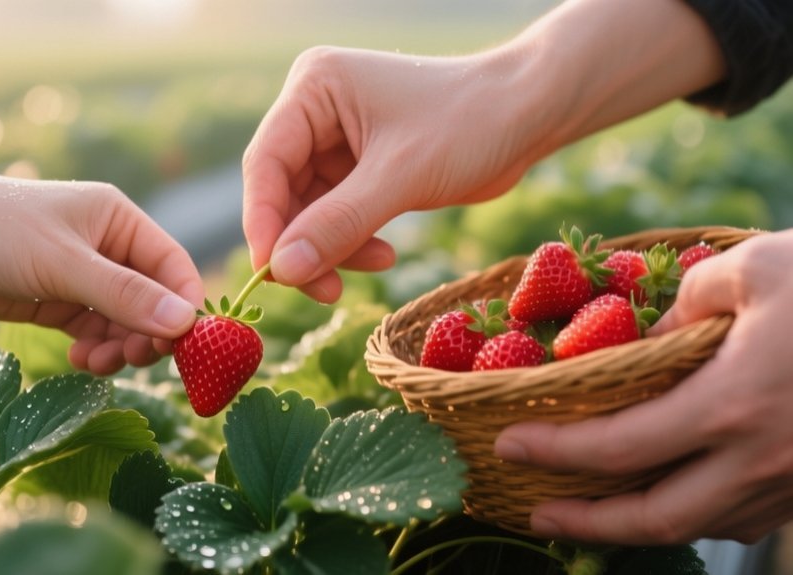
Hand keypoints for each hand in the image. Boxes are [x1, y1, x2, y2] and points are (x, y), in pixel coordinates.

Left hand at [0, 169, 203, 374]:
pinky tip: (80, 359)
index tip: (182, 347)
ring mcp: (82, 277)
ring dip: (119, 347)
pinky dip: (94, 350)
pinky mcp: (56, 301)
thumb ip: (124, 295)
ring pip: (124, 322)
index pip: (173, 268)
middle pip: (153, 301)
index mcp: (119, 221)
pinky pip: (93, 332)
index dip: (184, 308)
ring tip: (96, 362)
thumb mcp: (63, 263)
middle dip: (149, 333)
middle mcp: (107, 248)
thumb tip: (185, 323)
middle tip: (134, 359)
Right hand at [242, 45, 547, 301]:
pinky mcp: (358, 167)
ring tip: (375, 267)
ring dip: (333, 248)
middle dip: (303, 243)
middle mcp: (315, 110)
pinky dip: (354, 242)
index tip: (273, 274)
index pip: (266, 162)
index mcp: (314, 88)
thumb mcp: (400, 177)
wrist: (530, 114)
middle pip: (282, 192)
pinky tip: (386, 255)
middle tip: (322, 291)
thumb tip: (282, 272)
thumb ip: (338, 224)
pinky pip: (337, 216)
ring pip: (309, 212)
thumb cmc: (470, 125)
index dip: (264, 221)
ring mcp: (336, 140)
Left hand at [494, 229, 792, 543]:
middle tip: (533, 513)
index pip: (616, 447)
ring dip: (637, 524)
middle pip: (653, 517)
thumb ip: (686, 299)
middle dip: (585, 523)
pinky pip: (745, 516)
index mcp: (733, 406)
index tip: (506, 444)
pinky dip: (694, 512)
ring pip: (701, 525)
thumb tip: (646, 330)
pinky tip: (670, 491)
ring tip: (592, 508)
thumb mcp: (755, 267)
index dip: (553, 452)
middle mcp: (761, 461)